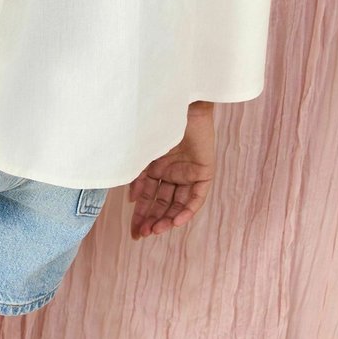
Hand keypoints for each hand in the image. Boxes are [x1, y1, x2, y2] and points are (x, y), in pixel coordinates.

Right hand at [126, 105, 214, 239]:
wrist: (178, 103)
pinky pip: (197, 196)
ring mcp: (188, 172)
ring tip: (156, 230)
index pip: (148, 196)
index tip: (133, 232)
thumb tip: (133, 200)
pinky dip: (187, 210)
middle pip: (162, 203)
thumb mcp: (142, 153)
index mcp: (155, 166)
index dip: (141, 214)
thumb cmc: (157, 122)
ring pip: (178, 203)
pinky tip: (175, 221)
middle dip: (151, 220)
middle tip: (142, 235)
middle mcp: (171, 172)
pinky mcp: (204, 171)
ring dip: (168, 218)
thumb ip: (137, 176)